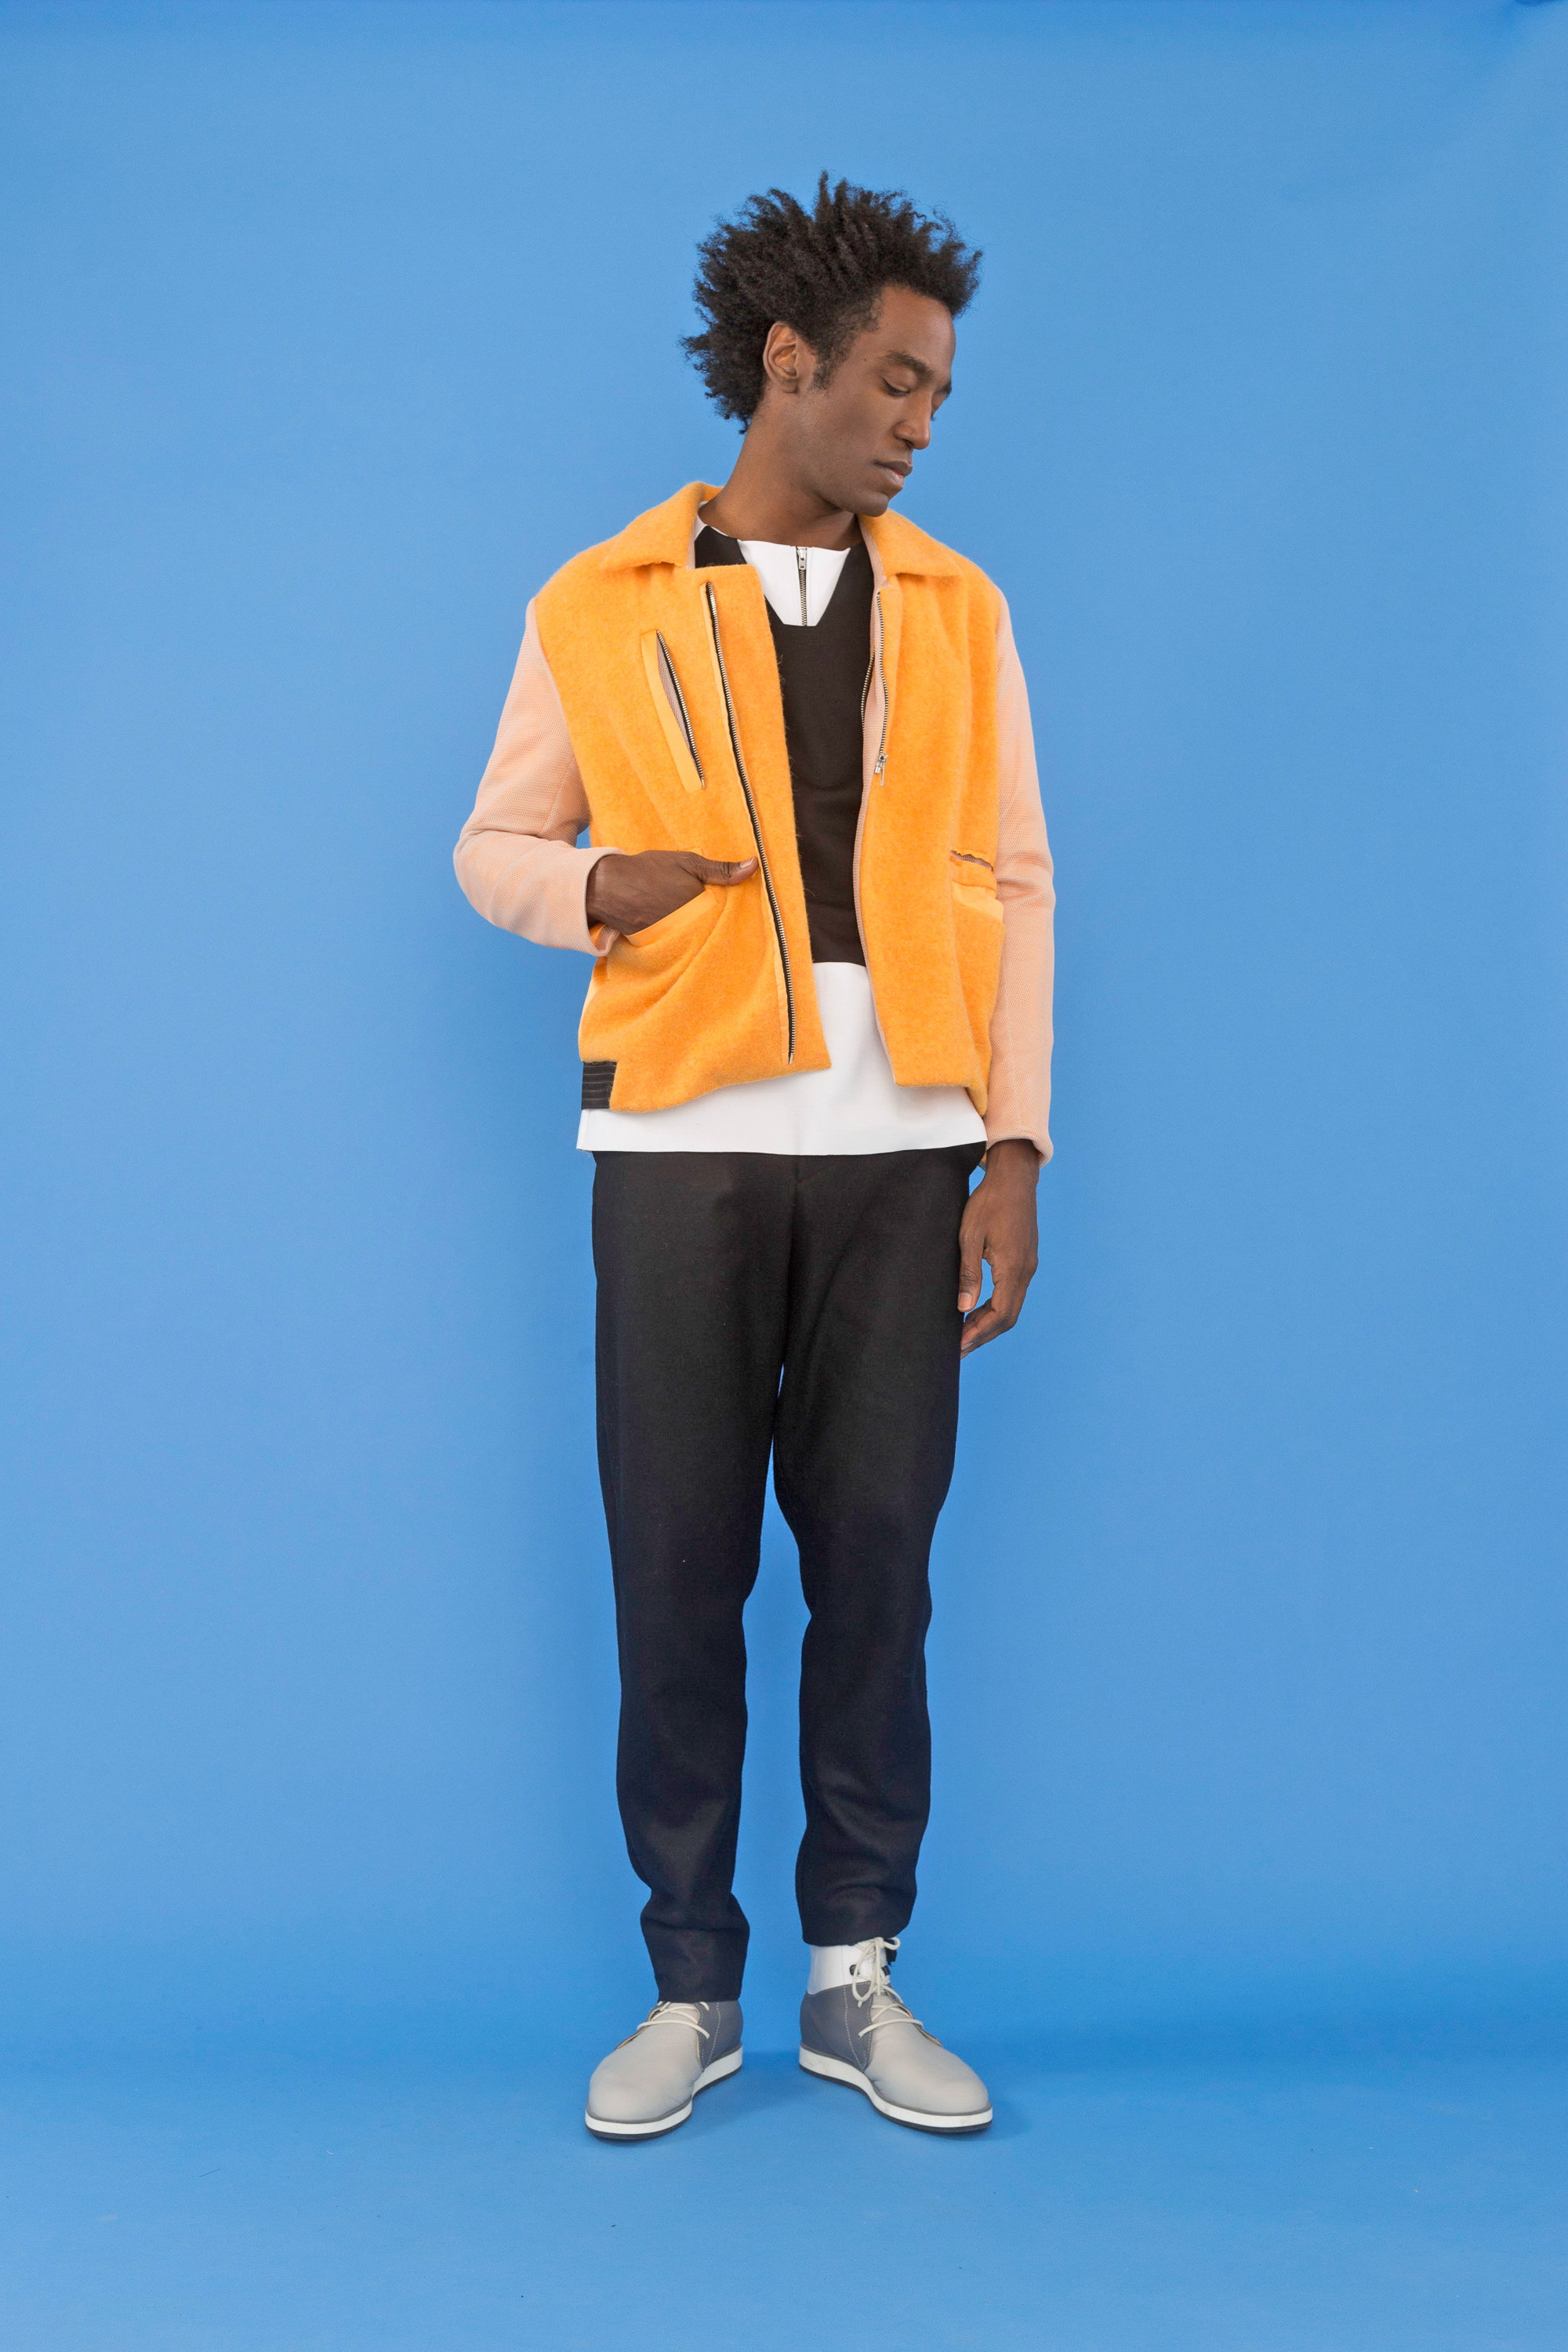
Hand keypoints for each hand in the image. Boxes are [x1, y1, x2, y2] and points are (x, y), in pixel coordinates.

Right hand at [586, 849, 756, 935]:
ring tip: (705, 930)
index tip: (743, 917)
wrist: (607, 886)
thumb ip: (721, 869)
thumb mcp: (687, 863)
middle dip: (719, 930)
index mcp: (699, 909)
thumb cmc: (649, 871)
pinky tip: (685, 936)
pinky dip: (684, 944)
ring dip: (703, 938)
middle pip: (713, 934)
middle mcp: (686, 930)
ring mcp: (672, 941)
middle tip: (725, 925)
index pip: (728, 919)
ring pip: (697, 943)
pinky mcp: (657, 948)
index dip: (735, 917)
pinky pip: (678, 949)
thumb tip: (755, 865)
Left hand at [957, 1138, 1039, 1354]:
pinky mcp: (1025, 1259)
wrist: (1013, 1178)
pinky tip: (978, 1309)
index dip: (979, 1333)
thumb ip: (969, 1274)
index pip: (1000, 1314)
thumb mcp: (969, 1237)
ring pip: (1012, 1306)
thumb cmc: (988, 1203)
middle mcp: (1025, 1271)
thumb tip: (963, 1308)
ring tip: (965, 1333)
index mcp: (1012, 1268)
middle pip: (1008, 1317)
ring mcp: (1028, 1265)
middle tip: (959, 1349)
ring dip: (990, 1323)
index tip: (959, 1346)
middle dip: (984, 1335)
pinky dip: (996, 1308)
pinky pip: (1013, 1293)